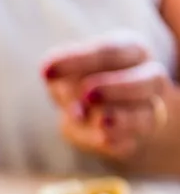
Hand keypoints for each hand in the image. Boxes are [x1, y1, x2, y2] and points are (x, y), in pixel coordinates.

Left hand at [42, 30, 170, 159]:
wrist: (104, 114)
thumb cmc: (84, 82)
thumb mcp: (69, 73)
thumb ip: (62, 73)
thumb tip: (49, 74)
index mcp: (131, 51)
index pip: (110, 52)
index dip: (78, 61)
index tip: (45, 72)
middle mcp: (148, 78)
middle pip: (147, 80)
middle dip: (116, 88)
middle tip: (88, 94)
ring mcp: (149, 111)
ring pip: (146, 115)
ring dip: (122, 119)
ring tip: (101, 121)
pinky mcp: (136, 139)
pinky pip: (132, 141)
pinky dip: (118, 142)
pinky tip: (102, 140)